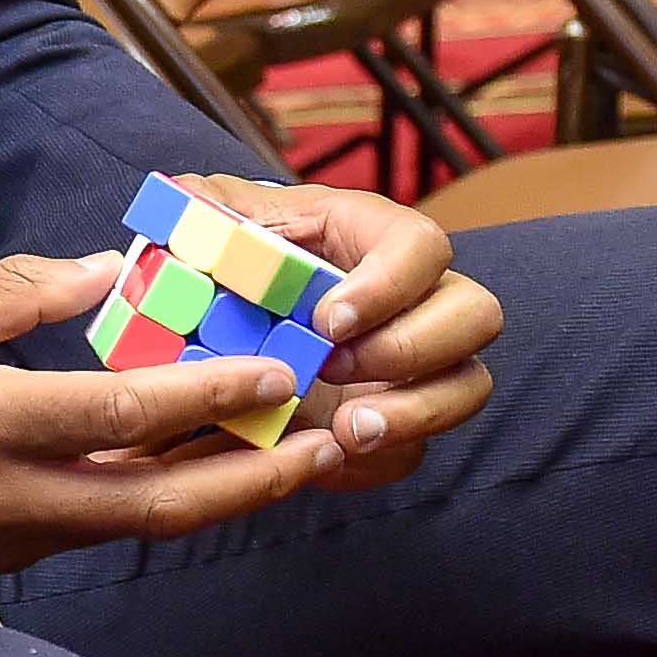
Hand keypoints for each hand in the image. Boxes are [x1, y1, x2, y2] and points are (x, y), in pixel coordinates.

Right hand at [0, 250, 351, 580]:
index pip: (121, 416)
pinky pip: (103, 525)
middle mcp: (11, 498)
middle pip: (162, 503)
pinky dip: (161, 497)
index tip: (279, 373)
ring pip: (141, 523)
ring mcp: (12, 539)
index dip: (208, 397)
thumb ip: (18, 292)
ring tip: (286, 454)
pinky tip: (200, 465)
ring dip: (220, 492)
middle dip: (254, 477)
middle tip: (325, 445)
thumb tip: (108, 270)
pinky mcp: (7, 556)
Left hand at [183, 175, 500, 492]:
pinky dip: (383, 458)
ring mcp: (418, 362)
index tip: (327, 321)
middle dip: (411, 347)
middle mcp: (414, 297)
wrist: (219, 337)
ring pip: (469, 384)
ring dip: (416, 412)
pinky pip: (422, 445)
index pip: (421, 245)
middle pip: (476, 313)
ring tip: (346, 430)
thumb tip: (179, 198)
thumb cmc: (230, 266)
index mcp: (371, 238)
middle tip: (334, 367)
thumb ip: (200, 210)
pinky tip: (331, 456)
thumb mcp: (210, 230)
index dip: (389, 284)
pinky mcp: (400, 417)